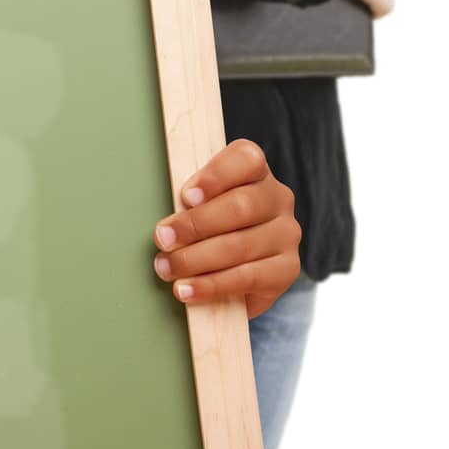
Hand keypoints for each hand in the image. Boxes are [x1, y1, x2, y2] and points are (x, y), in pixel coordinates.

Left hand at [152, 139, 301, 319]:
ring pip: (240, 245)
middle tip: (162, 238)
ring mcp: (286, 234)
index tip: (186, 196)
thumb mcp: (200, 203)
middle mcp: (277, 198)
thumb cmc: (210, 224)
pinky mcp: (287, 270)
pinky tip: (188, 289)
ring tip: (166, 268)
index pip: (246, 159)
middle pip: (240, 206)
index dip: (216, 175)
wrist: (239, 268)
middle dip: (194, 225)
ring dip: (196, 259)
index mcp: (256, 171)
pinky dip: (211, 285)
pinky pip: (247, 277)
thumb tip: (166, 225)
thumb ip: (190, 202)